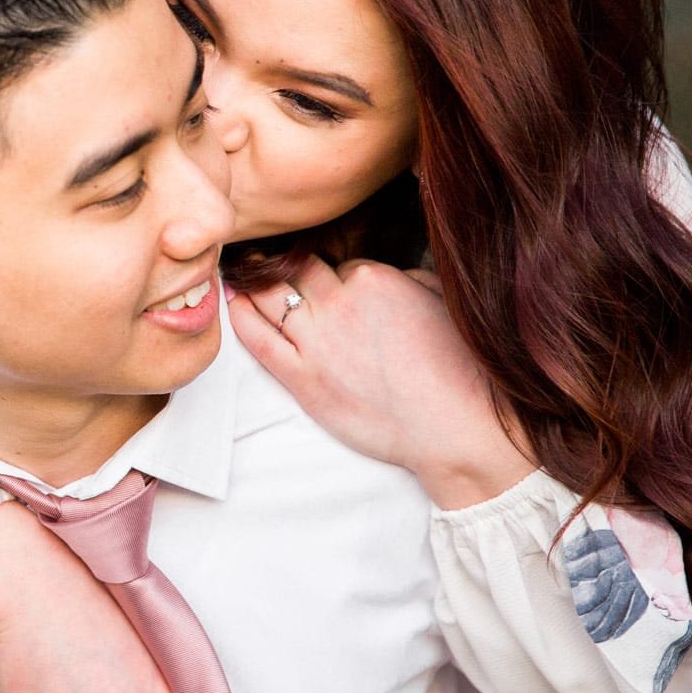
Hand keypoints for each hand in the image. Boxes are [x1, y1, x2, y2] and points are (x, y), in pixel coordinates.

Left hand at [230, 258, 533, 508]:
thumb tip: (388, 275)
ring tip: (242, 278)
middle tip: (267, 265)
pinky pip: (258, 340)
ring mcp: (316, 342)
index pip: (343, 266)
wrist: (455, 427)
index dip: (339, 278)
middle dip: (286, 268)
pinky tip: (233, 305)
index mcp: (375, 279)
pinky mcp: (302, 380)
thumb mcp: (441, 303)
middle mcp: (339, 304)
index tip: (336, 289)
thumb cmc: (458, 369)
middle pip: (298, 272)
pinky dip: (241, 318)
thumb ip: (408, 280)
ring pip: (269, 297)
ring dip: (254, 283)